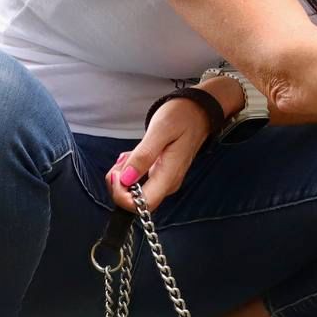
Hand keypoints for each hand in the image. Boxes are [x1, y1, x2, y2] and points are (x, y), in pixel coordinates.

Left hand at [105, 97, 209, 211]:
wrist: (199, 110)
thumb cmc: (182, 117)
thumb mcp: (160, 130)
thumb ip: (144, 155)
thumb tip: (126, 179)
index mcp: (169, 176)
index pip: (142, 206)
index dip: (123, 196)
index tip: (117, 174)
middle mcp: (168, 184)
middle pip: (135, 202)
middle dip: (119, 184)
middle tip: (120, 160)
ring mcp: (165, 180)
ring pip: (135, 192)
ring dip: (123, 176)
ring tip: (127, 154)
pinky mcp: (161, 175)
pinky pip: (139, 182)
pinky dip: (129, 171)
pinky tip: (133, 156)